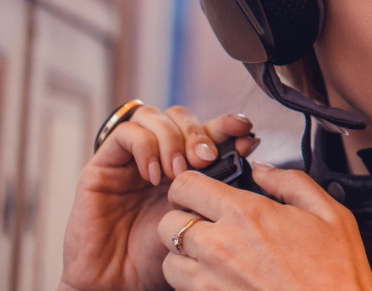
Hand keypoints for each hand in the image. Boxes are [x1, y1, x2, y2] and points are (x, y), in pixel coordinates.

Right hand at [59, 106, 258, 290]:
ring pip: (153, 116)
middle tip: (207, 159)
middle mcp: (159, 156)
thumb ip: (220, 182)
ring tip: (179, 171)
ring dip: (173, 139)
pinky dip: (145, 147)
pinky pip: (125, 133)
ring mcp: (131, 159)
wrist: (121, 283)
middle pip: (181, 116)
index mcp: (186, 165)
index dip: (227, 122)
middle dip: (199, 132)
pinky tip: (154, 175)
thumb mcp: (200, 216)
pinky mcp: (102, 165)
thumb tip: (250, 145)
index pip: (207, 127)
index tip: (245, 131)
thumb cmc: (161, 255)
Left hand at [159, 165, 371, 289]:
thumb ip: (291, 182)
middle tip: (206, 221)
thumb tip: (263, 170)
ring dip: (184, 255)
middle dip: (183, 218)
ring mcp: (211, 283)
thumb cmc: (336, 273)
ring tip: (211, 254)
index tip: (203, 190)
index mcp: (246, 214)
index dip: (191, 184)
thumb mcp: (330, 213)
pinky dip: (195, 283)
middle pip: (167, 223)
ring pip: (168, 261)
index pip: (185, 185)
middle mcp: (220, 248)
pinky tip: (222, 278)